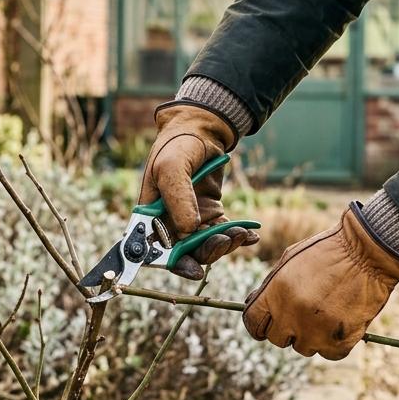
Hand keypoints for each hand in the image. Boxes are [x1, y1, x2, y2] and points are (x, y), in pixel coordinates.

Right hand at [139, 103, 258, 279]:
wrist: (201, 128)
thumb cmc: (178, 146)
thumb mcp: (172, 167)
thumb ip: (177, 199)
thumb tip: (188, 230)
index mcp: (149, 215)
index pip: (155, 249)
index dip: (172, 263)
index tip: (194, 270)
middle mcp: (167, 221)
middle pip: (184, 252)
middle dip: (206, 253)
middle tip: (224, 241)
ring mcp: (190, 219)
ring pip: (205, 245)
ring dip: (223, 244)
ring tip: (240, 233)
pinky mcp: (210, 214)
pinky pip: (221, 233)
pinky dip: (236, 236)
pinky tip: (249, 234)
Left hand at [243, 202, 398, 358]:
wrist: (368, 252)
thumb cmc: (327, 251)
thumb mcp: (290, 261)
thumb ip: (271, 288)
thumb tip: (255, 306)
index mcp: (275, 294)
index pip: (253, 324)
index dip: (259, 324)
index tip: (268, 324)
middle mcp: (291, 315)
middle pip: (277, 339)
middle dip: (287, 329)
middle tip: (303, 314)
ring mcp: (316, 331)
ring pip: (304, 347)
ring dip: (312, 335)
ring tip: (327, 312)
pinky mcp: (341, 341)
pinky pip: (329, 353)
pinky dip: (335, 343)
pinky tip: (341, 322)